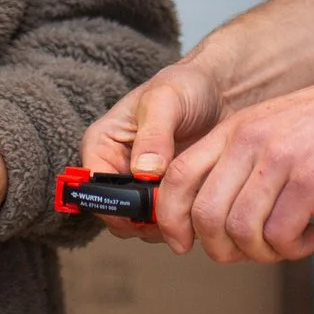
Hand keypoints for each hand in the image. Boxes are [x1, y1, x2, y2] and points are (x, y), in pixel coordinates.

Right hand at [77, 61, 226, 240]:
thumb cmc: (185, 87)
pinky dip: (181, 220)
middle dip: (145, 219)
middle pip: (117, 215)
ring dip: (166, 223)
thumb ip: (153, 135)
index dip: (119, 204)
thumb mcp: (166, 100)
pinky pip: (166, 223)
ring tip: (193, 200)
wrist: (220, 91)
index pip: (93, 190)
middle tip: (178, 206)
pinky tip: (201, 202)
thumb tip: (143, 172)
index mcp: (102, 146)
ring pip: (141, 226)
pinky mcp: (165, 197)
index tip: (152, 205)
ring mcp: (140, 187)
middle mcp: (115, 170)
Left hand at [158, 65, 313, 263]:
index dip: (172, 219)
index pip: (179, 178)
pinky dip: (293, 249)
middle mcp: (249, 141)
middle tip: (249, 251)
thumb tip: (216, 218)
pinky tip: (312, 237)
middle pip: (204, 214)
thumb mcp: (275, 127)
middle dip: (221, 248)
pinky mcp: (311, 181)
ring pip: (239, 231)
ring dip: (262, 253)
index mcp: (235, 129)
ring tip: (288, 243)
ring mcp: (279, 160)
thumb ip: (243, 162)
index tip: (184, 242)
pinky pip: (281, 236)